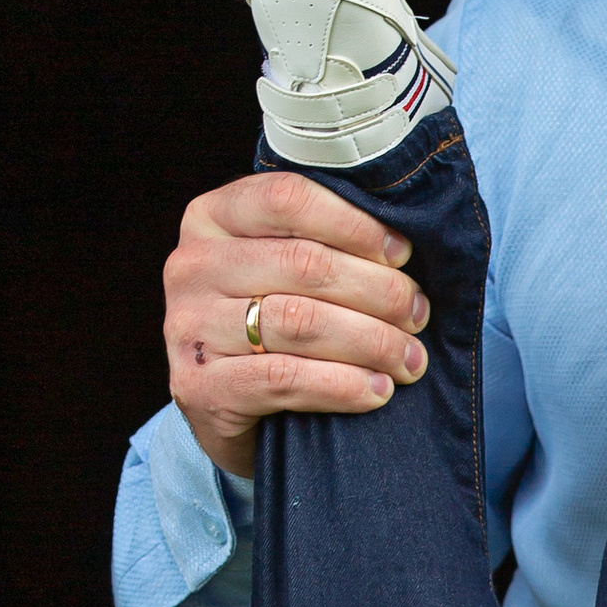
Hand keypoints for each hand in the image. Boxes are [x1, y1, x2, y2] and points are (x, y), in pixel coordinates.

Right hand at [162, 171, 432, 480]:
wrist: (223, 407)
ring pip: (300, 321)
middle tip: (418, 314)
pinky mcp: (198, 387)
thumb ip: (322, 241)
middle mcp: (191, 265)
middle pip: (304, 263)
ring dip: (371, 341)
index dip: (355, 224)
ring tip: (410, 358)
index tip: (401, 254)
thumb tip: (405, 247)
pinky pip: (284, 378)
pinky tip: (378, 390)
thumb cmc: (271, 323)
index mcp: (212, 217)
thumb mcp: (282, 268)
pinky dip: (343, 385)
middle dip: (379, 291)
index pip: (287, 199)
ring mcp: (188, 327)